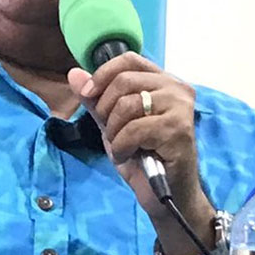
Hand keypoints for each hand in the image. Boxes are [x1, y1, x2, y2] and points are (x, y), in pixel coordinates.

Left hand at [66, 52, 206, 225]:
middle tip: (110, 132)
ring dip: (114, 131)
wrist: (166, 194)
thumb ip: (95, 100)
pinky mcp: (179, 130)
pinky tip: (129, 156)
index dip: (102, 74)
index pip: (129, 59)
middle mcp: (176, 88)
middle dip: (105, 109)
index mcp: (163, 81)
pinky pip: (134, 129)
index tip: (87, 94)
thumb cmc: (143, 157)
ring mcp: (180, 108)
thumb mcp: (112, 125)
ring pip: (127, 104)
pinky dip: (122, 146)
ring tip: (122, 146)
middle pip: (124, 80)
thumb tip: (74, 74)